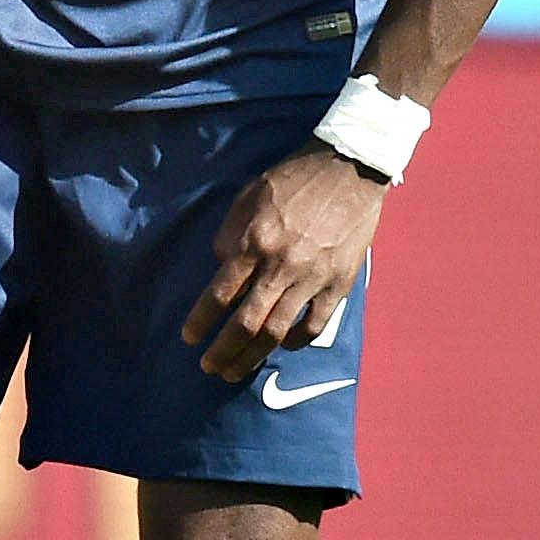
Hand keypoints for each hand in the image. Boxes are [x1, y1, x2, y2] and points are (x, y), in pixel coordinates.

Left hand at [180, 142, 388, 383]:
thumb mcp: (250, 195)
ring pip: (278, 332)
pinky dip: (296, 341)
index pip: (220, 293)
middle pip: (246, 323)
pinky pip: (315, 325)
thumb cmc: (295, 178)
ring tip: (236, 370)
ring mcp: (313, 277)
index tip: (189, 338)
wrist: (349, 168)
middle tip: (209, 367)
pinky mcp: (339, 283)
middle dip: (223, 351)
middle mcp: (281, 265)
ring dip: (253, 356)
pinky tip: (283, 346)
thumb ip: (230, 232)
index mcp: (255, 242)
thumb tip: (220, 264)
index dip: (201, 321)